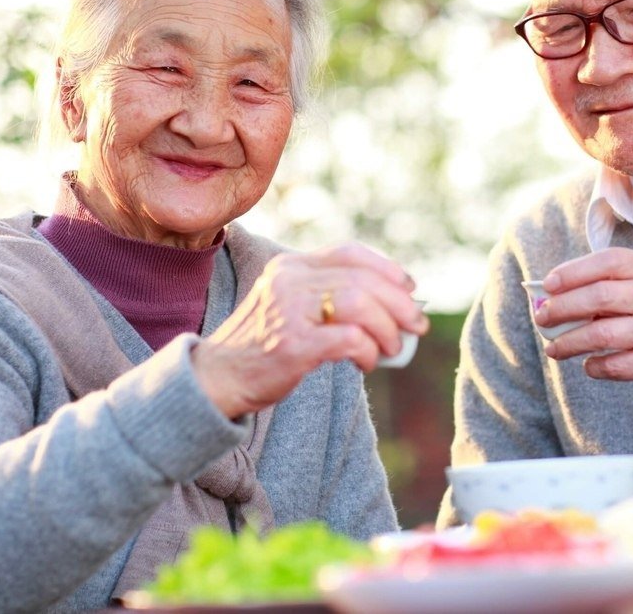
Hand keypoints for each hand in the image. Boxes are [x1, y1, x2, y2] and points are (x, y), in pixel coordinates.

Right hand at [190, 243, 427, 417]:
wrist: (215, 378)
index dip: (387, 268)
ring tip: (393, 348)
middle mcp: (288, 280)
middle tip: (417, 325)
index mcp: (290, 266)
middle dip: (399, 303)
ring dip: (387, 328)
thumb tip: (391, 304)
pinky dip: (368, 351)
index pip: (349, 253)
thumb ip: (325, 295)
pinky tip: (367, 363)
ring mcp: (289, 311)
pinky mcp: (292, 345)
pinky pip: (349, 339)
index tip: (409, 288)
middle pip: (361, 279)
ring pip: (359, 304)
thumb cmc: (261, 345)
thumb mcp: (288, 304)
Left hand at [535, 247, 632, 384]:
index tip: (548, 284)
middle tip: (542, 317)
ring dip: (569, 343)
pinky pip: (617, 366)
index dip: (573, 272)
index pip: (607, 263)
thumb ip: (612, 281)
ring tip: (553, 348)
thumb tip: (558, 296)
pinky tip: (587, 364)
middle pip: (598, 298)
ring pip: (601, 335)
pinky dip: (595, 366)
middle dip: (562, 308)